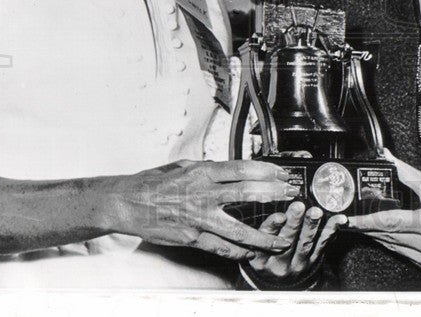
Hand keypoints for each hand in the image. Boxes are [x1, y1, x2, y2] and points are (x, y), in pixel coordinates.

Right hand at [111, 159, 300, 259]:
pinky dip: (238, 252)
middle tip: (292, 196)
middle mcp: (203, 195)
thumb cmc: (155, 182)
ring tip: (281, 239)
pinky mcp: (192, 238)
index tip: (282, 173)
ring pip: (238, 230)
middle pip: (247, 194)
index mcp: (203, 173)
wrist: (128, 203)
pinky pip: (220, 247)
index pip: (242, 169)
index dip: (266, 171)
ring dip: (263, 235)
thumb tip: (232, 170)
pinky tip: (251, 254)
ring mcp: (199, 219)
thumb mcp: (184, 166)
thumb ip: (210, 169)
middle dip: (274, 195)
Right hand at [248, 201, 345, 281]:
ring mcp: (297, 265)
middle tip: (299, 207)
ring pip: (305, 244)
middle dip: (294, 223)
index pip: (265, 241)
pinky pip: (322, 245)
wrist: (282, 282)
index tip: (279, 217)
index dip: (272, 228)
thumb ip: (264, 230)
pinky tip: (338, 220)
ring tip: (315, 212)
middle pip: (286, 242)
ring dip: (311, 226)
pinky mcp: (312, 263)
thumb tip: (271, 199)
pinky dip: (331, 230)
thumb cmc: (268, 256)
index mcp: (260, 260)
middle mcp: (278, 264)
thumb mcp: (258, 248)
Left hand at [347, 151, 420, 268]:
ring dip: (373, 234)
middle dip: (366, 226)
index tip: (351, 218)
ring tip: (358, 223)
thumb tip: (385, 156)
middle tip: (346, 219)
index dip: (369, 220)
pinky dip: (386, 241)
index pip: (393, 221)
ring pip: (391, 244)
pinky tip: (376, 233)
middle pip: (389, 234)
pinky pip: (399, 252)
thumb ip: (405, 171)